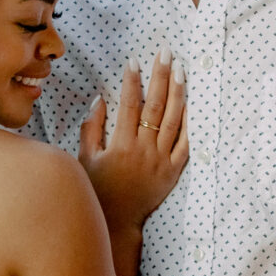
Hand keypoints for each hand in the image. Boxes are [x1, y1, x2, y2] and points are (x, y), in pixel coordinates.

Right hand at [78, 55, 188, 231]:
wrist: (118, 223)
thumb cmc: (98, 190)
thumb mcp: (85, 160)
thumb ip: (92, 128)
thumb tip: (100, 99)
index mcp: (121, 145)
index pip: (129, 104)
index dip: (132, 80)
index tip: (135, 61)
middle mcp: (144, 150)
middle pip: (155, 105)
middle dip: (160, 76)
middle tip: (166, 52)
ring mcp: (162, 161)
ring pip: (174, 120)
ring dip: (178, 92)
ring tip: (180, 69)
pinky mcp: (173, 171)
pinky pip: (185, 143)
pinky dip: (188, 123)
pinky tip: (190, 103)